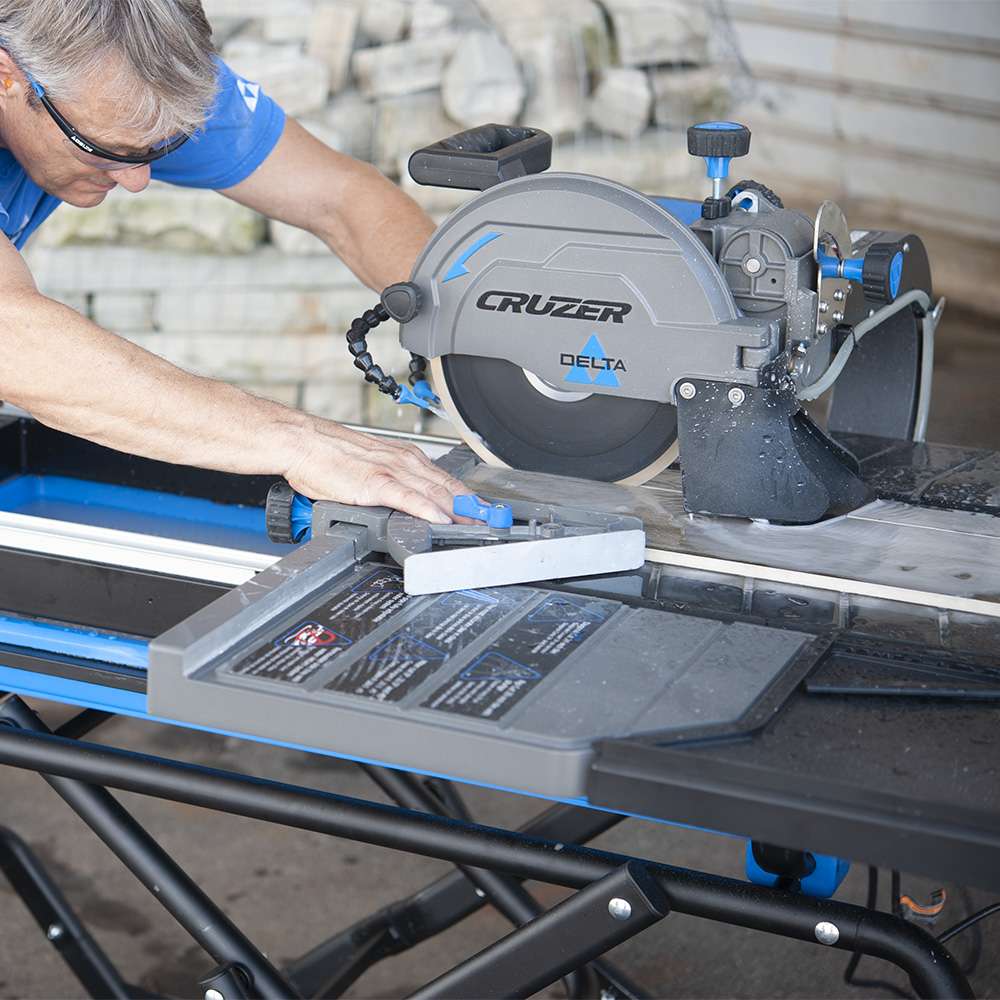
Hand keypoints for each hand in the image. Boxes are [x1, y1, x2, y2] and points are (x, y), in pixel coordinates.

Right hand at [284, 420, 466, 522]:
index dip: (468, 499)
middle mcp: (404, 461)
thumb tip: (406, 502)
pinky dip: (428, 510)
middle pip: (448, 487)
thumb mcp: (370, 466)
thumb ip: (391, 483)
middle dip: (472, 509)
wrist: (302, 442)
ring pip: (435, 492)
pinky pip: (408, 498)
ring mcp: (392, 471)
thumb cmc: (328, 455)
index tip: (483, 514)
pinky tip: (441, 520)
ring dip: (459, 512)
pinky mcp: (375, 483)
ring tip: (476, 528)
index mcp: (404, 457)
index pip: (446, 480)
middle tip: (491, 525)